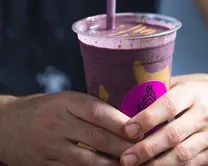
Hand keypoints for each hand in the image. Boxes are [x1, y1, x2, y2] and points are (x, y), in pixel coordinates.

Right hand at [0, 91, 133, 165]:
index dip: (120, 122)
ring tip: (129, 164)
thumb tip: (123, 118)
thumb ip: (89, 107)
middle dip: (122, 146)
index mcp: (67, 101)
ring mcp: (50, 146)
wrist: (9, 124)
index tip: (139, 129)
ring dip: (111, 164)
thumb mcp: (66, 99)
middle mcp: (58, 122)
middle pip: (96, 137)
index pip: (98, 111)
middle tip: (142, 150)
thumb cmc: (46, 108)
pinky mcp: (44, 164)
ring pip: (86, 159)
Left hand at [120, 72, 207, 165]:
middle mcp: (204, 114)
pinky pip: (193, 165)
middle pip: (172, 135)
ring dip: (157, 165)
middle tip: (125, 158)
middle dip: (146, 149)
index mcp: (193, 93)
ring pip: (182, 155)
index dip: (147, 119)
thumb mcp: (186, 81)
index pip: (168, 106)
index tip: (127, 129)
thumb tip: (132, 101)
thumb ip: (163, 90)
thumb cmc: (206, 88)